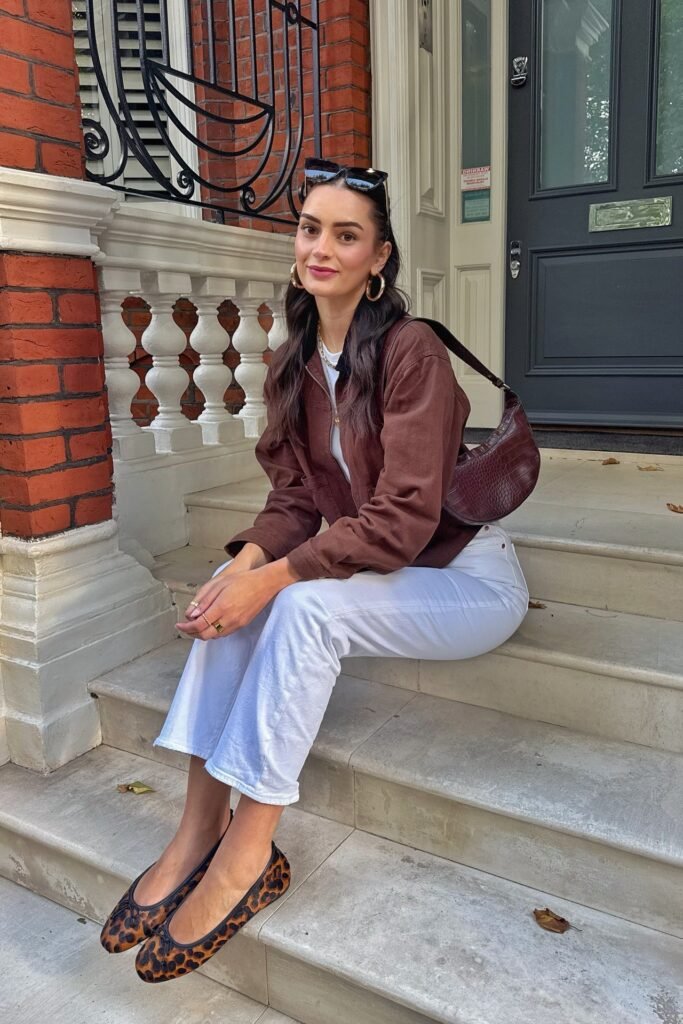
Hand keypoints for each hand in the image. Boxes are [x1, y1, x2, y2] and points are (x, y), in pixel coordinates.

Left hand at [177, 559, 300, 639]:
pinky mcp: (242, 625)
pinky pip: (223, 633)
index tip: (179, 625)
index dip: (186, 627)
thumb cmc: (242, 580)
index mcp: (221, 607)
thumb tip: (191, 615)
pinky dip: (213, 631)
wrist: (264, 583)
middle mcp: (229, 618)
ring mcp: (237, 623)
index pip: (198, 625)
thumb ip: (203, 600)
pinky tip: (210, 624)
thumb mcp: (218, 584)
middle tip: (185, 627)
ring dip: (202, 633)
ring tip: (195, 625)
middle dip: (192, 633)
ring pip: (214, 636)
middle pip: (205, 635)